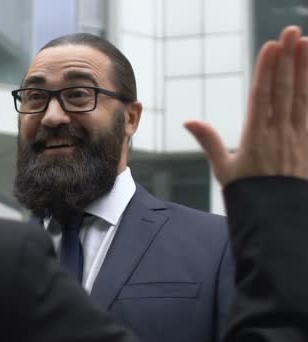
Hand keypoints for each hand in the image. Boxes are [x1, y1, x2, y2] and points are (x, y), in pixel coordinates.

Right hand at [185, 26, 307, 186]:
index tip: (271, 47)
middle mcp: (280, 135)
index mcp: (256, 139)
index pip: (263, 97)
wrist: (277, 219)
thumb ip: (209, 141)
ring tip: (307, 43)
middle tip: (291, 32)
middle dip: (288, 60)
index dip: (267, 70)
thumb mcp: (224, 169)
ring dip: (305, 69)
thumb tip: (188, 120)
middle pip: (284, 90)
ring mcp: (298, 138)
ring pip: (303, 97)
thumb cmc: (248, 194)